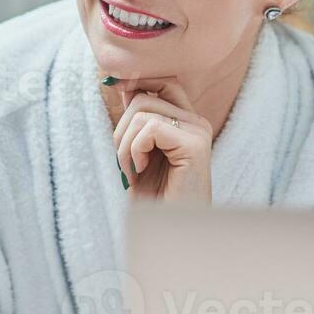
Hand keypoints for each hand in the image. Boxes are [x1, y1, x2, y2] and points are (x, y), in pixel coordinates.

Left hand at [109, 79, 211, 201]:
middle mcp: (196, 122)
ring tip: (132, 171)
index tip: (115, 90)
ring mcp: (198, 132)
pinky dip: (133, 151)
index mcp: (186, 121)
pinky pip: (148, 128)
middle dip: (121, 129)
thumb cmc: (154, 198)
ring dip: (124, 146)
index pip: (162, 82)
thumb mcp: (139, 152)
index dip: (136, 82)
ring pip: (141, 112)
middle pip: (145, 96)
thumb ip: (136, 119)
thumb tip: (123, 84)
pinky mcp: (194, 145)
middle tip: (125, 162)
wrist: (167, 231)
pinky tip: (140, 171)